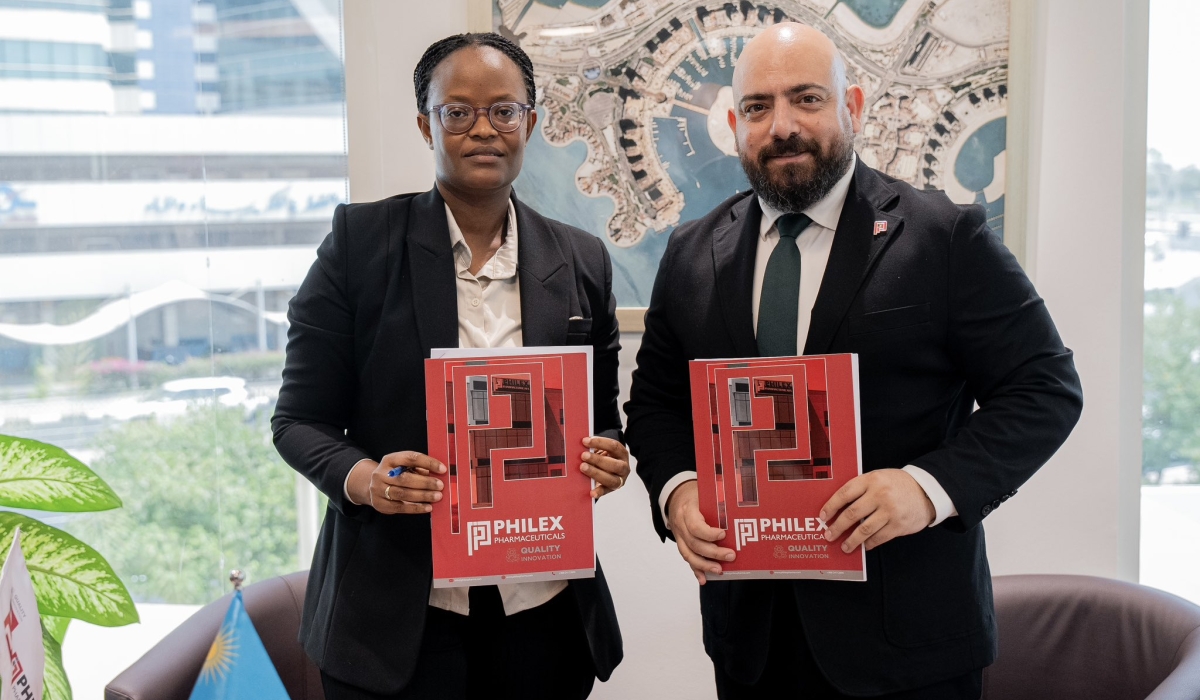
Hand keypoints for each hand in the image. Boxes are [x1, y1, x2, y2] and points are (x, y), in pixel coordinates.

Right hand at [347, 451, 446, 514]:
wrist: (370, 486)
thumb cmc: (395, 475)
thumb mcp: (403, 466)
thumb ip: (419, 468)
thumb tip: (439, 474)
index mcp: (390, 460)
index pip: (410, 458)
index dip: (428, 463)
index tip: (442, 469)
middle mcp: (381, 473)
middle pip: (405, 478)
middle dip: (425, 482)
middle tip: (440, 486)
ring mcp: (378, 489)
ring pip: (402, 493)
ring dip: (422, 496)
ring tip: (437, 496)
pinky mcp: (380, 504)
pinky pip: (400, 507)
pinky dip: (416, 508)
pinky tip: (427, 507)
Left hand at [580, 436, 630, 498]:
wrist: (609, 469)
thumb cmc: (604, 457)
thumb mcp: (602, 451)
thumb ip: (594, 448)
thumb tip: (579, 445)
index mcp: (622, 453)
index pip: (613, 446)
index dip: (599, 443)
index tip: (585, 441)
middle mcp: (624, 467)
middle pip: (614, 464)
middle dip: (598, 459)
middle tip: (583, 456)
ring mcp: (620, 479)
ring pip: (611, 479)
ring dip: (596, 473)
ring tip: (583, 468)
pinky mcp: (612, 489)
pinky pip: (606, 491)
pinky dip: (599, 492)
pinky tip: (591, 492)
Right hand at [666, 480, 733, 584]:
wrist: (675, 497)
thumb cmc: (694, 495)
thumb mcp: (704, 492)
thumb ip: (718, 501)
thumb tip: (741, 509)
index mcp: (687, 510)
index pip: (695, 526)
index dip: (709, 533)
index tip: (724, 535)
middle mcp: (680, 525)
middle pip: (694, 543)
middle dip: (713, 552)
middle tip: (730, 556)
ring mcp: (679, 536)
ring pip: (688, 554)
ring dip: (704, 565)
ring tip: (719, 570)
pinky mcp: (681, 543)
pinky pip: (687, 558)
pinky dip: (695, 570)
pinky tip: (704, 578)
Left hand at [819, 468, 935, 552]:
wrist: (926, 491)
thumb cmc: (897, 484)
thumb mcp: (878, 478)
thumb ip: (861, 489)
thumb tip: (838, 508)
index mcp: (871, 480)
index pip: (845, 494)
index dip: (831, 506)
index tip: (823, 517)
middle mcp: (879, 495)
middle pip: (852, 514)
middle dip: (837, 527)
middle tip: (828, 535)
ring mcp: (890, 511)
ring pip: (864, 529)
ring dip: (851, 540)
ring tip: (844, 546)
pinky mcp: (899, 525)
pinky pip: (879, 537)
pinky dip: (869, 543)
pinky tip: (864, 545)